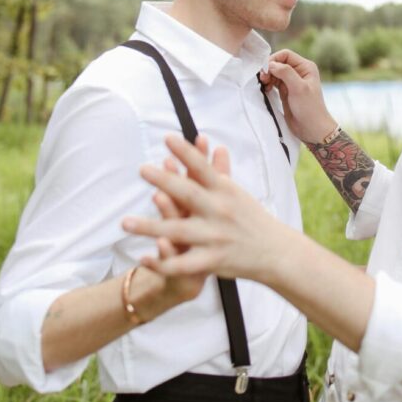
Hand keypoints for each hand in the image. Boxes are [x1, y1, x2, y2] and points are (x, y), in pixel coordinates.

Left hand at [123, 134, 286, 283]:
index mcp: (225, 191)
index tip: (167, 137)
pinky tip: (143, 259)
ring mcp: (215, 237)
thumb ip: (221, 172)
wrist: (276, 252)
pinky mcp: (213, 261)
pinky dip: (162, 263)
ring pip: (178, 231)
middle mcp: (219, 211)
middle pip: (189, 194)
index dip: (186, 152)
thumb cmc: (252, 219)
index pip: (203, 167)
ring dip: (150, 226)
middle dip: (165, 180)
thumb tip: (217, 145)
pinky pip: (183, 264)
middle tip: (142, 169)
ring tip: (125, 222)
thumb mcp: (238, 193)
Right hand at [259, 49, 337, 142]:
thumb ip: (286, 73)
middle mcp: (299, 72)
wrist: (311, 128)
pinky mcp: (285, 91)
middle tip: (263, 79)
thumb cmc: (309, 108)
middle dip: (269, 69)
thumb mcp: (298, 88)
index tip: (266, 70)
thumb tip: (270, 64)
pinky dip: (268, 84)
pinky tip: (266, 89)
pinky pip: (273, 82)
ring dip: (267, 77)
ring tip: (264, 84)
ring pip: (274, 72)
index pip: (285, 55)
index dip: (274, 60)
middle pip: (278, 62)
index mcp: (305, 67)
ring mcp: (292, 82)